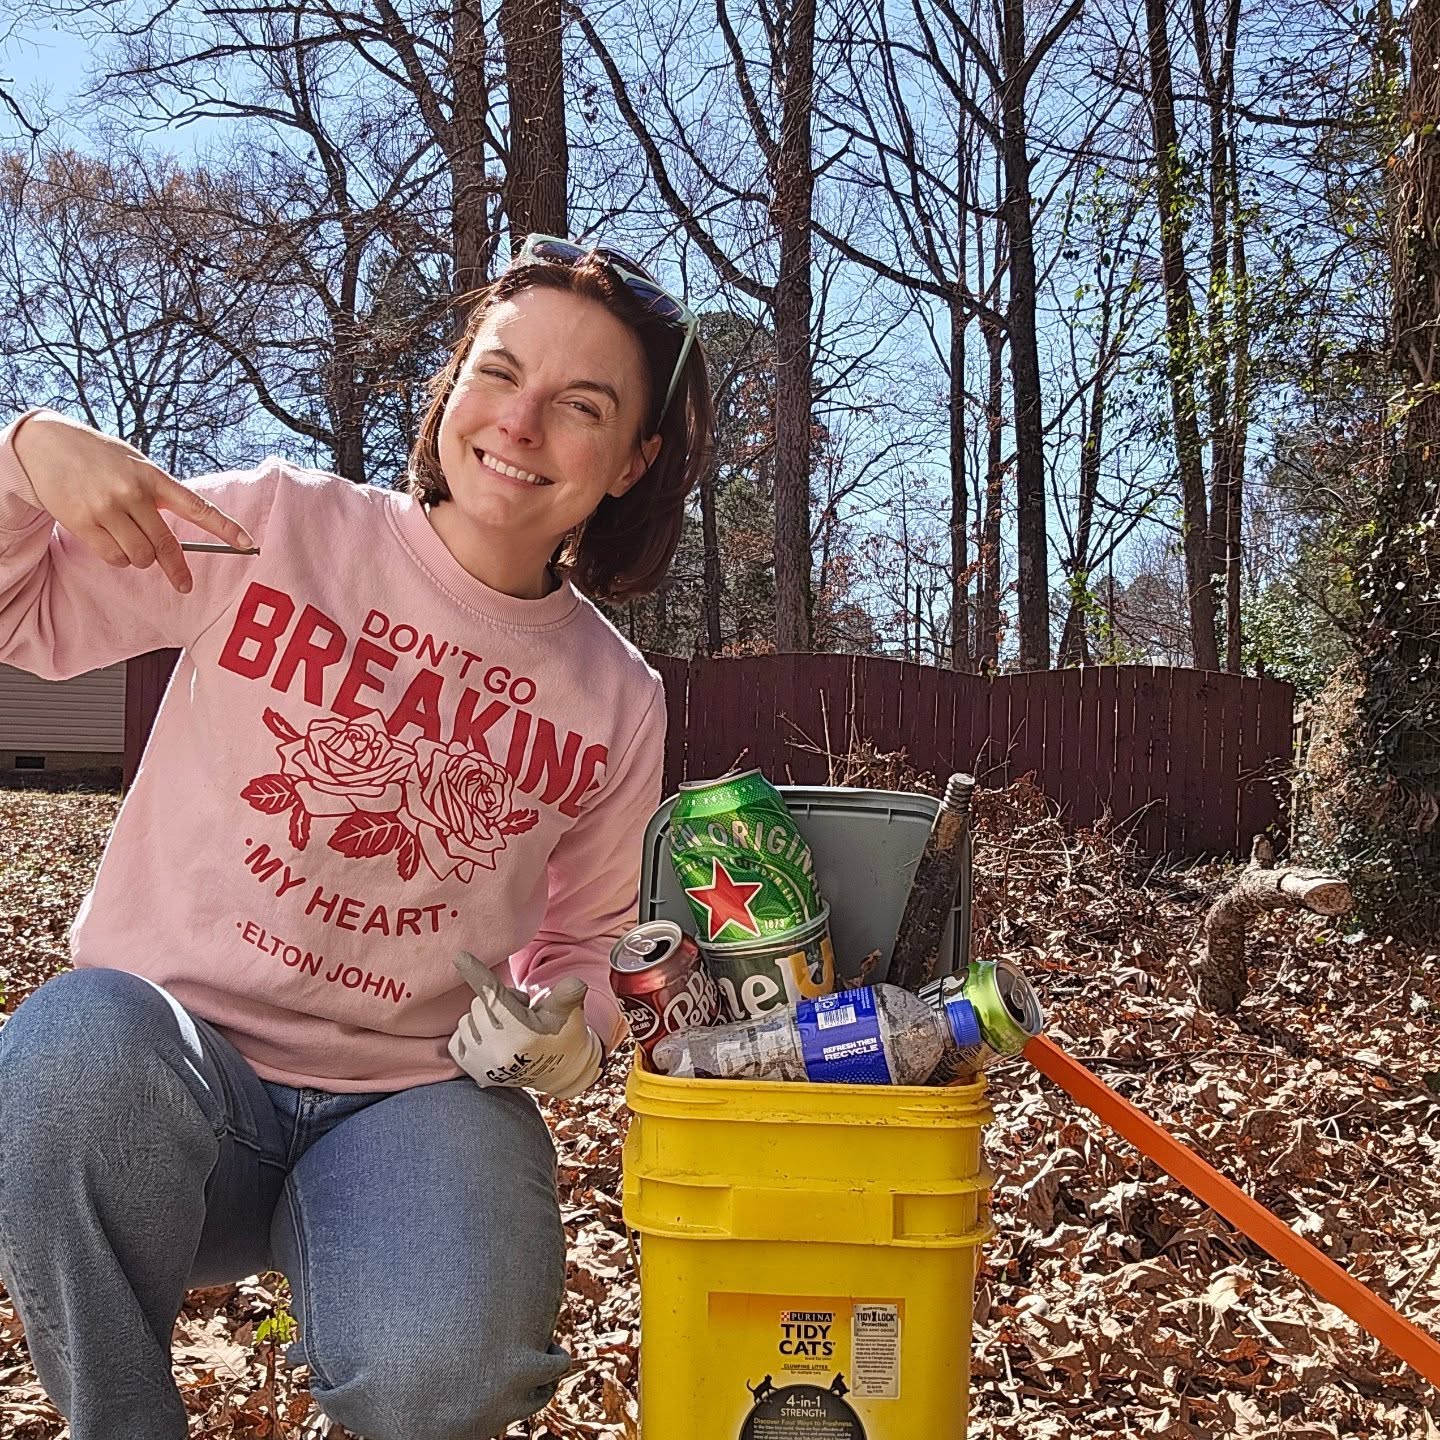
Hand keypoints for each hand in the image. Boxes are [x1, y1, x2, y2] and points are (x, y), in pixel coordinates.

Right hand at [11, 411, 253, 592]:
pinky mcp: (83, 522)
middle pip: (166, 545)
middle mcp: (133, 493)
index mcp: (153, 476)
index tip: (247, 544)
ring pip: (140, 556)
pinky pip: (114, 557)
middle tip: (184, 583)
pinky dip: (118, 558)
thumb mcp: (135, 465)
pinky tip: (110, 540)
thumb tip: (175, 534)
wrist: (46, 445)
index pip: (198, 507)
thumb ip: (157, 494)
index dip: (225, 528)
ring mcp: (107, 508)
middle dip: (176, 568)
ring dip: (140, 558)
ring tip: (127, 538)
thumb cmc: (98, 457)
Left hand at [449, 951, 602, 1100]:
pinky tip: (490, 1039)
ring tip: (507, 1028)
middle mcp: (498, 1051)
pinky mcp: (474, 1072)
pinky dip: (470, 1033)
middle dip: (496, 1001)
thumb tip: (576, 983)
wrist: (560, 1072)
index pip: (493, 996)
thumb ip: (569, 993)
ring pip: (467, 1020)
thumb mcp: (570, 1012)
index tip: (459, 956)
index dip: (476, 974)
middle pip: (479, 1004)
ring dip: (483, 1018)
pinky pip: (457, 1039)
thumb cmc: (564, 1034)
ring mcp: (484, 1064)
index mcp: (522, 1033)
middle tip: (519, 1011)